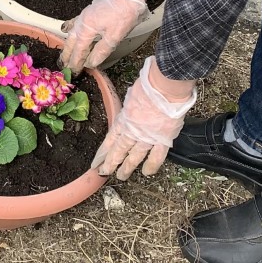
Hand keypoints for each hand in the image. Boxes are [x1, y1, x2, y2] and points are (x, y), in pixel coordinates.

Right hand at [59, 0, 150, 71]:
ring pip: (71, 32)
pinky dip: (69, 28)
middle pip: (72, 41)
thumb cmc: (123, 17)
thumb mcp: (114, 37)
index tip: (73, 71)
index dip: (76, 62)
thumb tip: (91, 63)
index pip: (79, 50)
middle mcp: (82, 22)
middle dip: (67, 54)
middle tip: (63, 65)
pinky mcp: (88, 13)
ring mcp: (84, 16)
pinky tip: (66, 30)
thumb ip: (101, 51)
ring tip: (64, 53)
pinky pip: (74, 22)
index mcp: (87, 29)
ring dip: (67, 44)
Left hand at [91, 57, 196, 178]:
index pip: (110, 139)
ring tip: (121, 176)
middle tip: (104, 173)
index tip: (96, 161)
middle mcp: (133, 131)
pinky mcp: (163, 140)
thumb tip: (130, 113)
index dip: (103, 151)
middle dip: (110, 163)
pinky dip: (151, 166)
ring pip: (134, 157)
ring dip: (127, 168)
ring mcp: (147, 138)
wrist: (165, 88)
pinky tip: (146, 172)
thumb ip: (129, 109)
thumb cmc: (148, 85)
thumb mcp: (131, 96)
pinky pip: (156, 157)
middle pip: (119, 151)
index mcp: (124, 119)